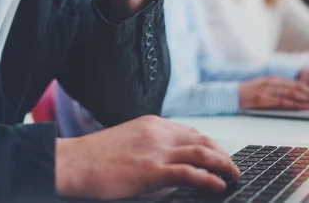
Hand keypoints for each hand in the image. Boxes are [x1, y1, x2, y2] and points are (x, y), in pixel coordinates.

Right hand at [55, 116, 239, 199]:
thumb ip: (149, 145)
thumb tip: (167, 160)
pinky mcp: (154, 170)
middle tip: (232, 166)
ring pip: (202, 152)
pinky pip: (191, 173)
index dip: (209, 143)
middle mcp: (158, 132)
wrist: (74, 162)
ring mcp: (157, 150)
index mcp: (152, 124)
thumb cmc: (95, 156)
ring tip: (233, 175)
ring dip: (223, 164)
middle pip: (201, 139)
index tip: (218, 154)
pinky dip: (210, 179)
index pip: (190, 131)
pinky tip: (219, 185)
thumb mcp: (127, 141)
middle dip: (221, 153)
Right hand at [238, 76, 308, 109]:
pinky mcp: (262, 98)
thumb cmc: (247, 93)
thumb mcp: (264, 89)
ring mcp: (267, 89)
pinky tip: (302, 107)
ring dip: (307, 100)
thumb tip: (295, 99)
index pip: (297, 84)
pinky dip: (294, 104)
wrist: (230, 94)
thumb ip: (278, 91)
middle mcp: (272, 82)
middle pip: (298, 88)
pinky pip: (281, 101)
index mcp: (274, 79)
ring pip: (292, 94)